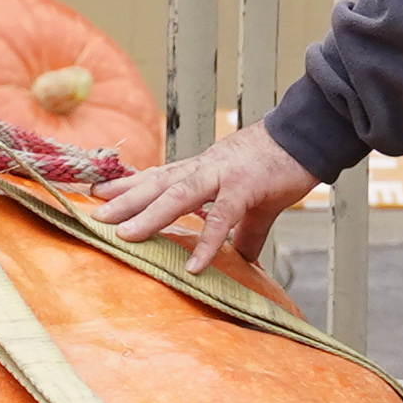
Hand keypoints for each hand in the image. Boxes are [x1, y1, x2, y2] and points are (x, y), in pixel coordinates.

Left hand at [96, 121, 320, 266]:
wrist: (308, 135)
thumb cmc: (279, 163)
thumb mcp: (255, 199)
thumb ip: (245, 230)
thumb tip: (244, 258)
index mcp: (203, 170)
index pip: (158, 176)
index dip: (127, 185)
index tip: (97, 193)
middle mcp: (205, 169)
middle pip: (157, 185)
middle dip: (124, 201)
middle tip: (94, 216)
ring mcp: (223, 176)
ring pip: (179, 196)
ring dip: (149, 215)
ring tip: (124, 235)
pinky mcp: (246, 187)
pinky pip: (222, 218)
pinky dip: (208, 243)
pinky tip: (194, 267)